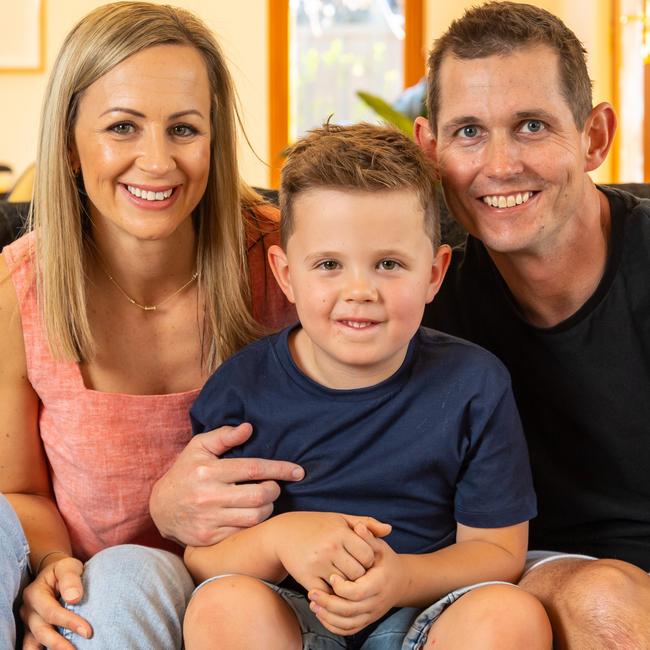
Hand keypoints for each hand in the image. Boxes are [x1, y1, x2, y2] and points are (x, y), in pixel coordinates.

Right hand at [20, 554, 91, 649]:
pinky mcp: (31, 630)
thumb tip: (74, 598)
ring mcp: (28, 622)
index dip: (69, 622)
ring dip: (51, 649)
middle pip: (41, 630)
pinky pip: (33, 644)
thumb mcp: (68, 566)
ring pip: (34, 642)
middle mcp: (28, 610)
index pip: (51, 612)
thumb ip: (71, 579)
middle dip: (59, 643)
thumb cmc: (64, 570)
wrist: (55, 572)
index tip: (87, 631)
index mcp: (34, 593)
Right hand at [149, 423, 304, 545]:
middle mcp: (209, 496)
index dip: (280, 469)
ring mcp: (209, 520)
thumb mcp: (199, 447)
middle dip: (275, 490)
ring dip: (268, 508)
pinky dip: (254, 523)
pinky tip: (252, 514)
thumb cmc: (185, 471)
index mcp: (209, 471)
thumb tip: (249, 427)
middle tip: (274, 486)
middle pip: (259, 496)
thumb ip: (224, 436)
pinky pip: (243, 532)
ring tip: (265, 500)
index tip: (298, 471)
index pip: (253, 469)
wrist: (160, 507)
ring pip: (255, 517)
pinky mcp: (209, 538)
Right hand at [275, 512, 391, 593]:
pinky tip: (332, 584)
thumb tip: (390, 530)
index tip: (363, 559)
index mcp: (340, 533)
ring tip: (345, 577)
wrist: (283, 534)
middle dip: (360, 575)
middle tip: (355, 570)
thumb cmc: (316, 525)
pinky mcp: (307, 579)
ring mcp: (317, 565)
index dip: (369, 560)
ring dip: (348, 586)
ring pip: (345, 586)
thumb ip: (366, 524)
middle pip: (359, 574)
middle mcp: (329, 548)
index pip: (368, 555)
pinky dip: (333, 593)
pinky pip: (329, 595)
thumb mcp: (340, 519)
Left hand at [307, 522, 405, 635]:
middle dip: (329, 604)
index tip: (331, 576)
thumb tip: (358, 527)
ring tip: (313, 604)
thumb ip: (368, 537)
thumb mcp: (379, 546)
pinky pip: (349, 630)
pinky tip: (321, 614)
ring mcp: (372, 613)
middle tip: (311, 593)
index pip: (358, 591)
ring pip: (348, 623)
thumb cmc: (385, 560)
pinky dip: (334, 626)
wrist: (400, 581)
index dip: (342, 587)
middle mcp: (377, 601)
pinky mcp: (366, 620)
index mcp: (380, 582)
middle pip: (350, 610)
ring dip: (328, 616)